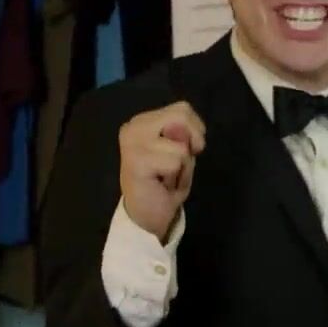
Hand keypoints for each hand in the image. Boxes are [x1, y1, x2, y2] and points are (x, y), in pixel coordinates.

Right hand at [119, 101, 206, 239]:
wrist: (147, 217)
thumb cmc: (165, 183)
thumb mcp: (182, 150)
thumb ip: (184, 133)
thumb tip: (179, 130)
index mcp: (143, 121)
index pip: (183, 109)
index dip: (195, 131)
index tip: (184, 152)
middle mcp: (133, 126)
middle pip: (182, 117)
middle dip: (190, 145)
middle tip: (176, 166)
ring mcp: (132, 142)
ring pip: (181, 145)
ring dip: (183, 166)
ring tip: (168, 177)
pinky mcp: (136, 161)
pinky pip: (176, 162)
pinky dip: (178, 177)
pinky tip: (163, 185)